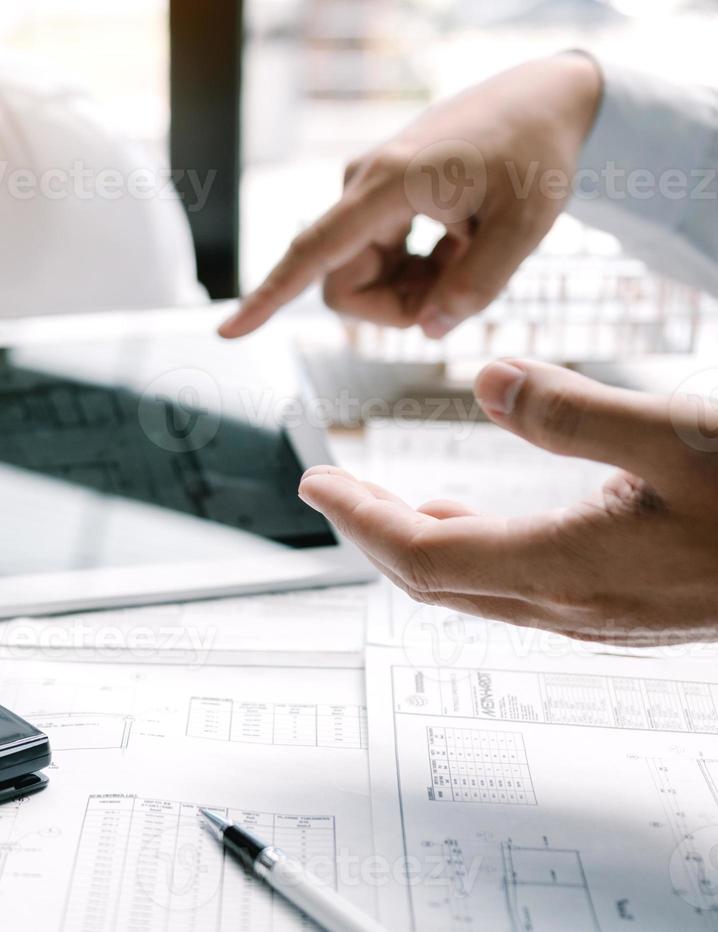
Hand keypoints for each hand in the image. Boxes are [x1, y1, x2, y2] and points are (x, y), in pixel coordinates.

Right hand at [220, 53, 603, 339]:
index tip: (228, 332)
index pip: (314, 252)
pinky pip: (376, 255)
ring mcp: (367, 189)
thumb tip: (428, 330)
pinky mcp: (377, 195)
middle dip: (396, 304)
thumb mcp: (526, 226)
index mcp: (390, 185)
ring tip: (469, 251)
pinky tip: (458, 241)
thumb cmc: (537, 153)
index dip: (269, 297)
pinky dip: (416, 266)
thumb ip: (478, 285)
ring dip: (412, 284)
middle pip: (343, 283)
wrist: (543, 96)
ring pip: (361, 274)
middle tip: (463, 290)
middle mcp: (363, 185)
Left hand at [298, 360, 717, 644]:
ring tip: (381, 504)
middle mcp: (570, 604)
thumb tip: (487, 381)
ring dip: (420, 545)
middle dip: (373, 533)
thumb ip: (575, 413)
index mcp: (567, 568)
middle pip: (435, 578)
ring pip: (475, 586)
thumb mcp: (679, 437)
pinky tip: (474, 522)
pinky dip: (473, 552)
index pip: (422, 555)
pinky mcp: (623, 605)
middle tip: (331, 493)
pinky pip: (517, 586)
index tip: (316, 483)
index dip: (361, 521)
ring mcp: (597, 613)